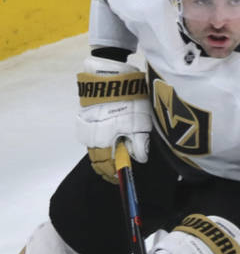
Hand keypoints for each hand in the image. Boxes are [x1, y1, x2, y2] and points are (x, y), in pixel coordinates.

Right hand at [76, 56, 150, 183]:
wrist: (110, 75)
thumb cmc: (127, 99)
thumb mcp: (139, 122)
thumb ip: (139, 143)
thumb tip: (140, 159)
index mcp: (102, 141)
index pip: (106, 166)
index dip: (114, 174)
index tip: (121, 178)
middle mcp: (89, 137)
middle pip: (97, 159)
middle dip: (108, 166)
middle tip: (119, 170)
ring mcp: (85, 127)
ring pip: (94, 148)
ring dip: (104, 154)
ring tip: (117, 156)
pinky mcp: (84, 118)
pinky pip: (92, 137)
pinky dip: (101, 143)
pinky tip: (111, 141)